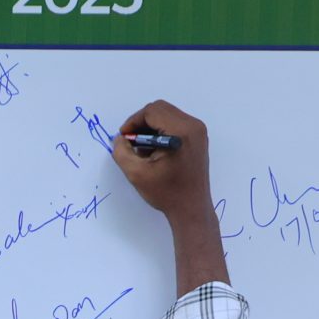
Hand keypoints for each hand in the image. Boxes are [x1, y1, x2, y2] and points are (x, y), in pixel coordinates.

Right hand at [112, 100, 214, 223]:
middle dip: (141, 123)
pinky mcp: (198, 138)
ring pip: (167, 115)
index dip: (133, 121)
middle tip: (130, 141)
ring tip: (142, 148)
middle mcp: (193, 126)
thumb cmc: (167, 193)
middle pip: (160, 109)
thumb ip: (122, 152)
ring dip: (151, 127)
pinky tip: (154, 150)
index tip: (124, 137)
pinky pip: (175, 123)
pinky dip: (161, 131)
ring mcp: (198, 131)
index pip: (152, 112)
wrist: (192, 208)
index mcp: (181, 132)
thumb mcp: (137, 174)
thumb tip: (119, 138)